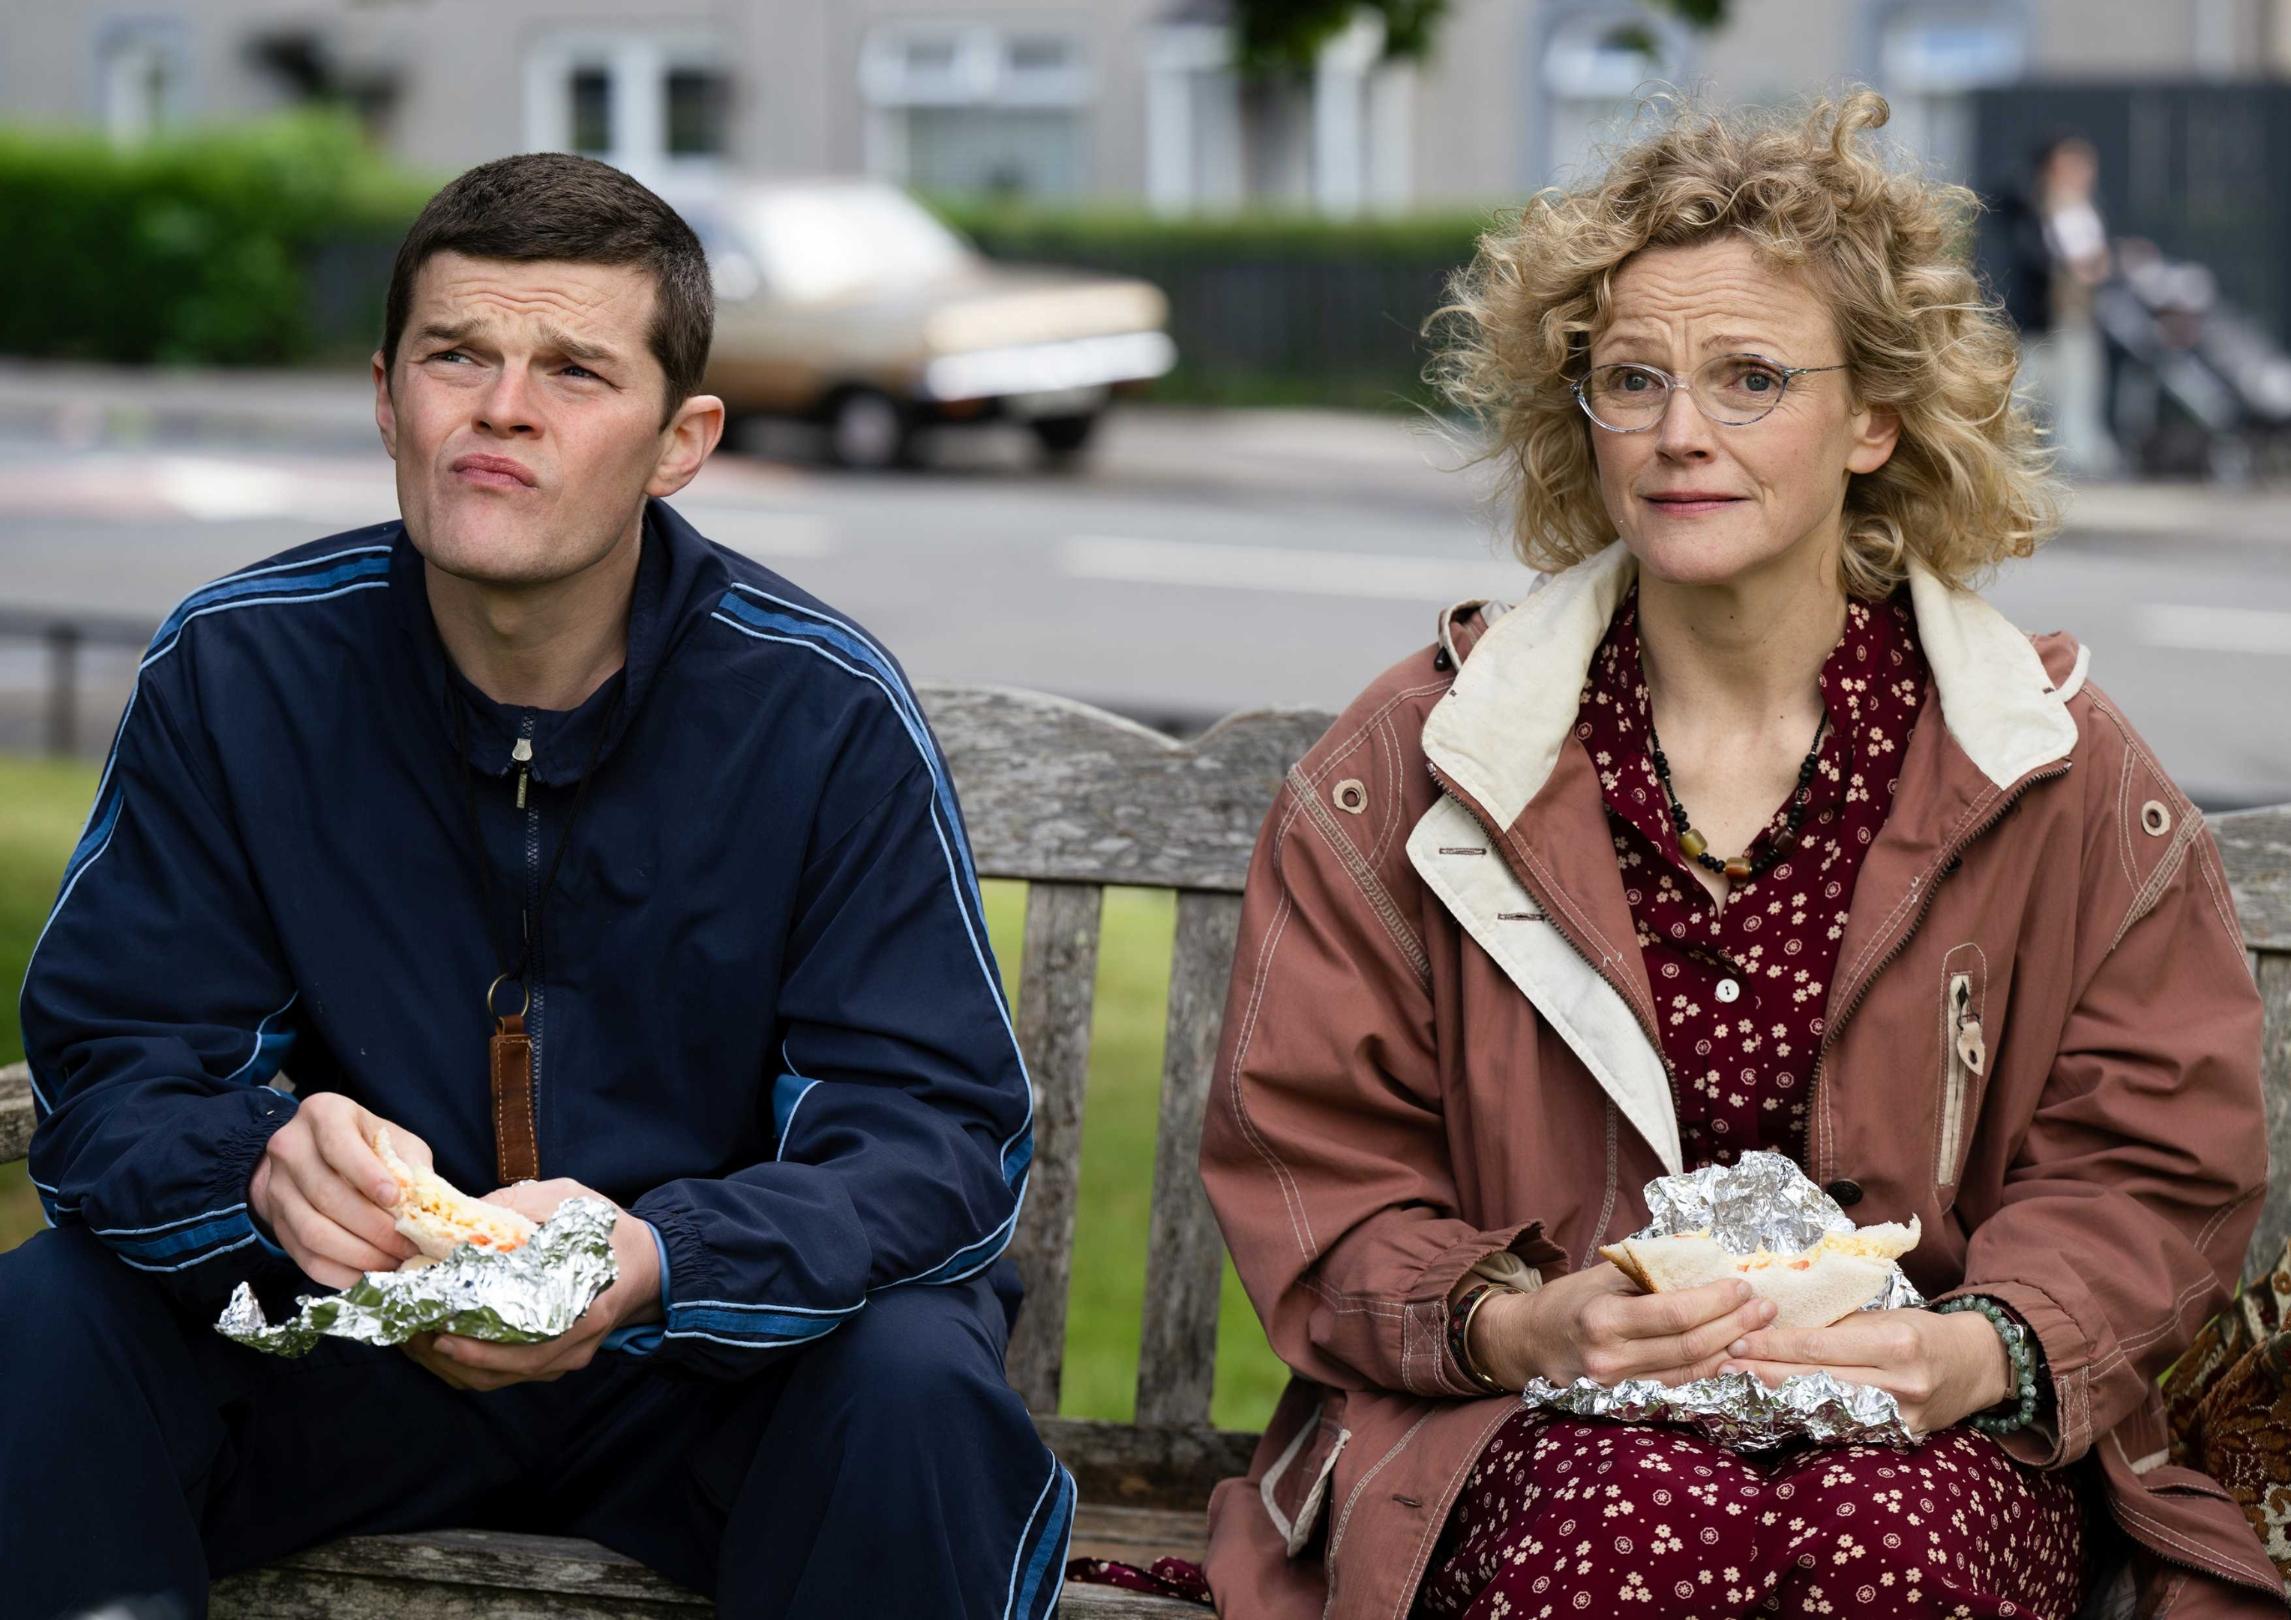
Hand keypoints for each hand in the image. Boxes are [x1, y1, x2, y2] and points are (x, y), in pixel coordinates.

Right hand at [247, 1092, 425, 1287]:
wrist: (310, 1153)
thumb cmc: (365, 1143)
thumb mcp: (391, 1139)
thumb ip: (411, 1165)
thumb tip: (440, 1204)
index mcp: (324, 1115)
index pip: (340, 1147)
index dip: (367, 1176)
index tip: (395, 1200)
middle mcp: (291, 1149)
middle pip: (328, 1197)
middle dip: (374, 1229)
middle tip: (408, 1247)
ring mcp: (277, 1188)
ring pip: (314, 1232)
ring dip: (359, 1255)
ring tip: (393, 1263)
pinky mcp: (277, 1223)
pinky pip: (304, 1257)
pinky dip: (339, 1272)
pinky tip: (367, 1275)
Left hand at [402, 1178, 662, 1392]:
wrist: (649, 1264)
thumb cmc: (609, 1231)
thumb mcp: (571, 1200)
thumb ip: (520, 1204)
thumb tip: (461, 1215)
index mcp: (584, 1308)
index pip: (527, 1342)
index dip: (481, 1346)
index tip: (441, 1331)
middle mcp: (574, 1345)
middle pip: (504, 1370)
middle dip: (452, 1358)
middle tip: (412, 1334)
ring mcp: (564, 1359)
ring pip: (498, 1379)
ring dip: (453, 1366)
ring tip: (416, 1341)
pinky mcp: (553, 1362)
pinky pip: (504, 1376)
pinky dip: (467, 1366)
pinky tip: (439, 1345)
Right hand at [1469, 1263, 1775, 1389]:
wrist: (1526, 1343)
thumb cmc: (1567, 1301)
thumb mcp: (1602, 1273)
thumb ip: (1650, 1267)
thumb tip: (1703, 1253)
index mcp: (1603, 1320)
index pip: (1675, 1313)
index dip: (1716, 1301)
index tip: (1742, 1285)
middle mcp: (1611, 1359)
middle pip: (1690, 1346)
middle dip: (1734, 1326)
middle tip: (1764, 1307)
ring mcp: (1618, 1388)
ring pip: (1691, 1373)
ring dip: (1731, 1351)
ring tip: (1758, 1330)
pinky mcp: (1626, 1404)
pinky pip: (1678, 1388)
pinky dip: (1710, 1372)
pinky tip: (1732, 1357)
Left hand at [1722, 1307, 2011, 1435]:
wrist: (1975, 1365)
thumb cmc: (1922, 1331)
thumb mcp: (1883, 1316)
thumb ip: (1835, 1326)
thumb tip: (1775, 1324)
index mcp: (1895, 1343)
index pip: (1819, 1346)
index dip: (1775, 1345)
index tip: (1739, 1341)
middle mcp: (1899, 1384)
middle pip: (1815, 1381)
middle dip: (1765, 1374)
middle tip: (1723, 1368)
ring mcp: (1900, 1418)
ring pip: (1824, 1409)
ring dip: (1777, 1400)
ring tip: (1737, 1390)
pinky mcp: (1899, 1438)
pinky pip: (1843, 1428)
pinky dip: (1807, 1419)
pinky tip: (1775, 1412)